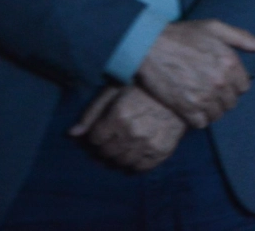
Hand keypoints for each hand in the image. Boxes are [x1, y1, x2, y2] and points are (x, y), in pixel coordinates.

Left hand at [70, 84, 185, 172]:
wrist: (183, 88)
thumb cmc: (145, 87)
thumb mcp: (115, 91)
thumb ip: (92, 112)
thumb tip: (72, 134)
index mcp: (119, 115)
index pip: (94, 140)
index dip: (95, 136)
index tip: (102, 131)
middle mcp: (132, 132)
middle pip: (106, 153)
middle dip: (105, 148)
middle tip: (112, 139)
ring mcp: (148, 143)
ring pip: (122, 162)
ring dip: (118, 158)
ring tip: (123, 147)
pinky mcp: (163, 150)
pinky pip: (142, 167)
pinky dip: (135, 164)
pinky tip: (136, 153)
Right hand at [136, 19, 254, 128]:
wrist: (149, 46)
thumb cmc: (182, 35)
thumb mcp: (215, 28)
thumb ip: (242, 37)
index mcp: (230, 62)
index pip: (244, 87)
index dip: (234, 85)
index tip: (223, 82)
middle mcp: (220, 81)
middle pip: (231, 102)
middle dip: (224, 98)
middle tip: (211, 92)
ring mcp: (203, 96)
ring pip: (217, 114)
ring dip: (211, 110)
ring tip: (201, 101)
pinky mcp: (185, 107)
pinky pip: (201, 123)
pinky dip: (198, 119)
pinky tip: (192, 109)